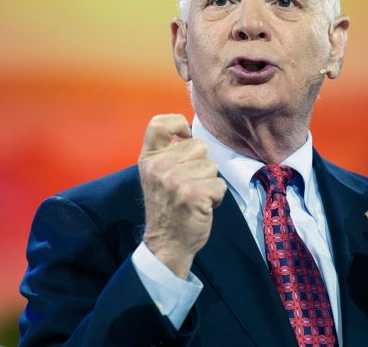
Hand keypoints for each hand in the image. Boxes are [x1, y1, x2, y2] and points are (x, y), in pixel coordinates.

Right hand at [138, 114, 226, 277]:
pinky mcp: (193, 195)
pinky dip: (217, 197)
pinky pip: (219, 185)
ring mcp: (174, 181)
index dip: (178, 124)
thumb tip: (189, 131)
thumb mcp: (156, 175)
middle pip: (199, 145)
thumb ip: (168, 152)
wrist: (166, 244)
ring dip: (209, 182)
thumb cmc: (167, 206)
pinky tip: (203, 206)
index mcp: (148, 159)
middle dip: (201, 164)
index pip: (159, 123)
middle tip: (189, 184)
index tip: (184, 137)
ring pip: (212, 166)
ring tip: (195, 196)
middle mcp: (158, 167)